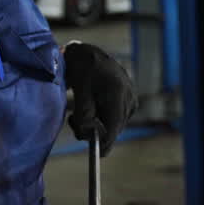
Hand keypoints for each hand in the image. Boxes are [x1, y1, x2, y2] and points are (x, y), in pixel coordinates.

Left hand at [62, 42, 137, 156]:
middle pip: (114, 129)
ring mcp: (130, 100)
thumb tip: (87, 134)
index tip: (92, 152)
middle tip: (73, 120)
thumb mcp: (79, 89)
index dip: (103, 144)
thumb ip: (84, 113)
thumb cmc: (82, 67)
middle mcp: (129, 99)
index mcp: (118, 95)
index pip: (114, 129)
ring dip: (96, 124)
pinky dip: (100, 118)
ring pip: (113, 124)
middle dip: (94, 131)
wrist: (89, 52)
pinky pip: (113, 118)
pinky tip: (89, 108)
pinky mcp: (127, 101)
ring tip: (78, 112)